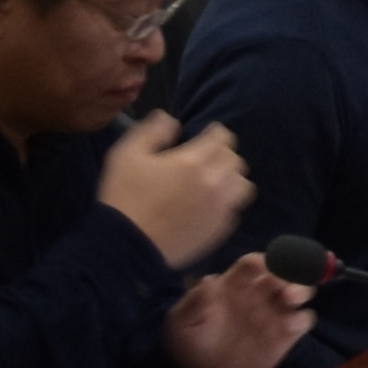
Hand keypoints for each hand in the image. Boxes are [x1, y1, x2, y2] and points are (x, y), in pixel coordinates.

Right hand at [97, 110, 259, 264]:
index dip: (213, 134)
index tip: (203, 137)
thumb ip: (152, 130)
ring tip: (211, 182)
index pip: (223, 137)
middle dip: (221, 155)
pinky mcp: (220, 231)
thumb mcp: (127, 154)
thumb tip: (171, 119)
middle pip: (235, 160)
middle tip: (203, 160)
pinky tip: (206, 206)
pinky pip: (234, 210)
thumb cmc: (125, 197)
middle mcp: (215, 183)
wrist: (127, 248)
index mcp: (194, 161)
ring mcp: (221, 209)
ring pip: (242, 185)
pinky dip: (225, 203)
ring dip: (230, 179)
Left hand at [161, 253, 313, 367]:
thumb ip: (195, 303)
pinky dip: (301, 320)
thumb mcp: (182, 323)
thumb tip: (208, 281)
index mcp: (234, 284)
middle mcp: (258, 294)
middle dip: (290, 273)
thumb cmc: (189, 343)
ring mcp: (274, 313)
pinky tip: (291, 326)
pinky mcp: (285, 335)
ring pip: (298, 292)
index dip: (262, 261)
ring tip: (291, 299)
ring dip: (301, 290)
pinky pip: (302, 321)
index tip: (266, 267)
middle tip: (284, 285)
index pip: (252, 265)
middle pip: (282, 273)